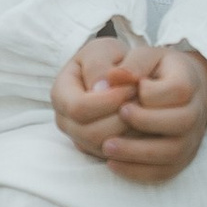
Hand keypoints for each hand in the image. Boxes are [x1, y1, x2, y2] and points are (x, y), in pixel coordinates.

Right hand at [52, 34, 141, 161]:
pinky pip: (116, 155)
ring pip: (104, 148)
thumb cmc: (108, 58)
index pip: (78, 107)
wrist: (115, 70)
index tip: (132, 86)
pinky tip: (146, 122)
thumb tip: (101, 89)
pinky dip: (133, 142)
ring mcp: (79, 138)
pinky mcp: (97, 149)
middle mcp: (65, 120)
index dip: (107, 101)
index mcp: (61, 94)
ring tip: (145, 110)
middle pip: (89, 133)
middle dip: (120, 118)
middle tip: (143, 100)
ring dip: (129, 130)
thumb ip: (99, 66)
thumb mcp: (101, 50)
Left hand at [94, 42, 206, 182]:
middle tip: (118, 114)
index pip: (178, 90)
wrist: (179, 90)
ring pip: (171, 153)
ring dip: (137, 152)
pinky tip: (112, 163)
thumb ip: (132, 64)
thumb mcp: (146, 57)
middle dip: (146, 121)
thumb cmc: (156, 72)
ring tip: (106, 146)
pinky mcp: (180, 160)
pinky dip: (137, 171)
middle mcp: (196, 114)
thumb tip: (111, 77)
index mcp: (189, 83)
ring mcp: (190, 140)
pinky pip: (163, 172)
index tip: (131, 89)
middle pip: (181, 122)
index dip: (151, 91)